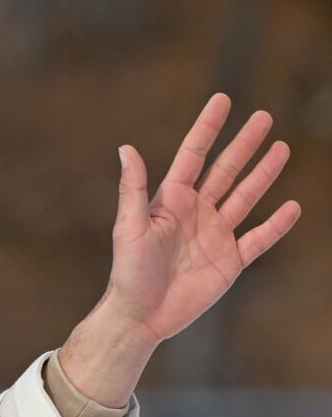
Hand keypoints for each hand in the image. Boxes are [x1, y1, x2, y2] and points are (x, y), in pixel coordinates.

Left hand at [104, 92, 302, 345]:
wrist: (141, 316)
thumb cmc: (128, 272)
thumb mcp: (129, 227)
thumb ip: (133, 188)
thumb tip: (125, 148)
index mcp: (171, 201)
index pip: (194, 155)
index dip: (208, 128)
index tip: (223, 99)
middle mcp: (196, 213)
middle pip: (225, 171)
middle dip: (244, 145)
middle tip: (264, 118)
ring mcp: (215, 236)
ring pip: (246, 197)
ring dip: (263, 174)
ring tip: (282, 148)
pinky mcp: (229, 262)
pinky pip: (259, 239)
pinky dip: (276, 225)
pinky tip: (291, 206)